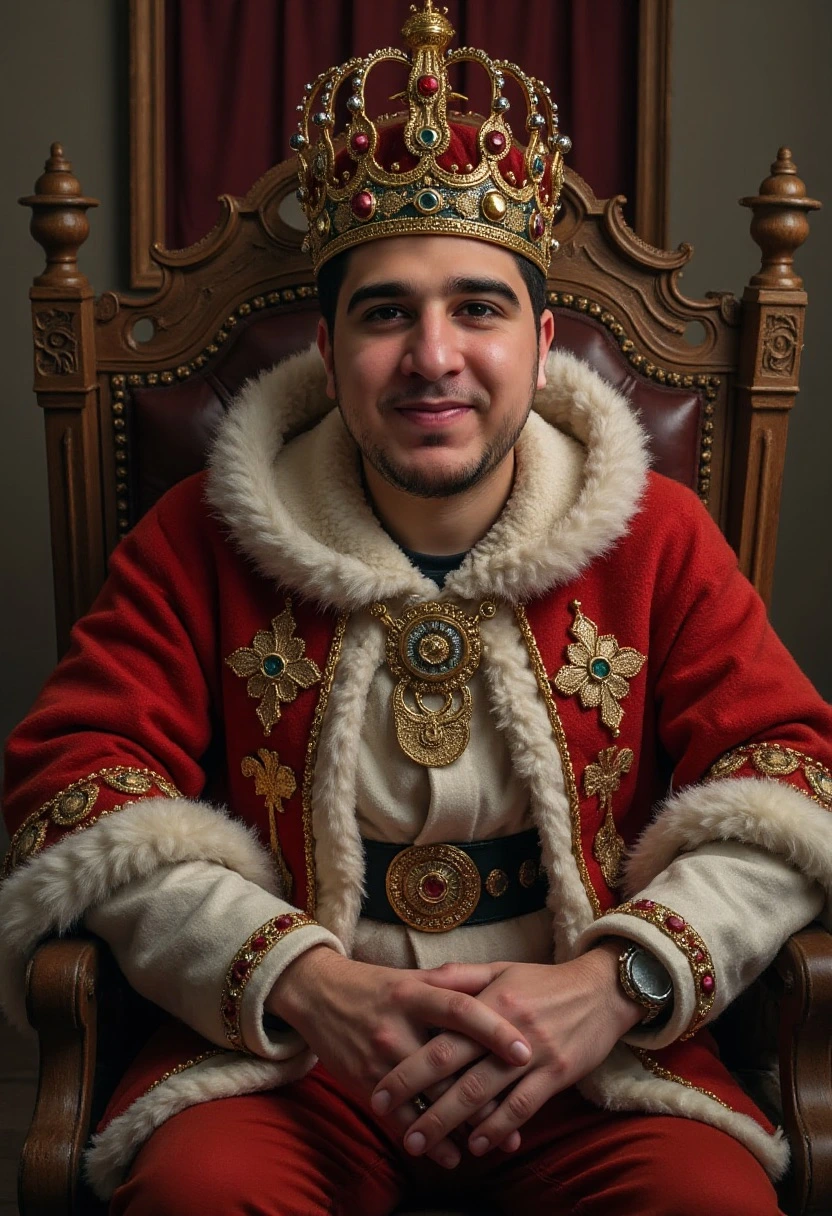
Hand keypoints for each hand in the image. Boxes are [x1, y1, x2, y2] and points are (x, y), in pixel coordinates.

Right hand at [266, 945, 531, 1168]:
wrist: (318, 994)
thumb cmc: (376, 986)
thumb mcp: (412, 977)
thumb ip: (454, 982)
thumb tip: (501, 986)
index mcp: (415, 993)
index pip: (461, 1010)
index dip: (494, 1029)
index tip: (526, 1050)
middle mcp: (398, 1025)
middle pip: (447, 1062)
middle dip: (486, 1088)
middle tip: (523, 1108)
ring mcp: (380, 1057)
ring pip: (427, 1096)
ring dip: (463, 1122)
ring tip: (498, 1141)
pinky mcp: (365, 1083)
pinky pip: (400, 1119)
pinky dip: (429, 1141)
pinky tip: (454, 1157)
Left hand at [371, 942, 642, 1159]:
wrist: (602, 990)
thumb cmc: (545, 982)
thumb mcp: (501, 969)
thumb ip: (461, 977)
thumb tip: (423, 979)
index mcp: (489, 1001)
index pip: (440, 1035)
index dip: (407, 1064)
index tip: (379, 1087)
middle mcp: (506, 1029)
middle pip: (455, 1067)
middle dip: (417, 1096)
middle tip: (385, 1118)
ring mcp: (533, 1053)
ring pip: (484, 1092)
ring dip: (450, 1121)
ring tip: (420, 1143)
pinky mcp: (557, 1073)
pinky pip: (524, 1105)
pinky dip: (498, 1126)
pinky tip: (476, 1144)